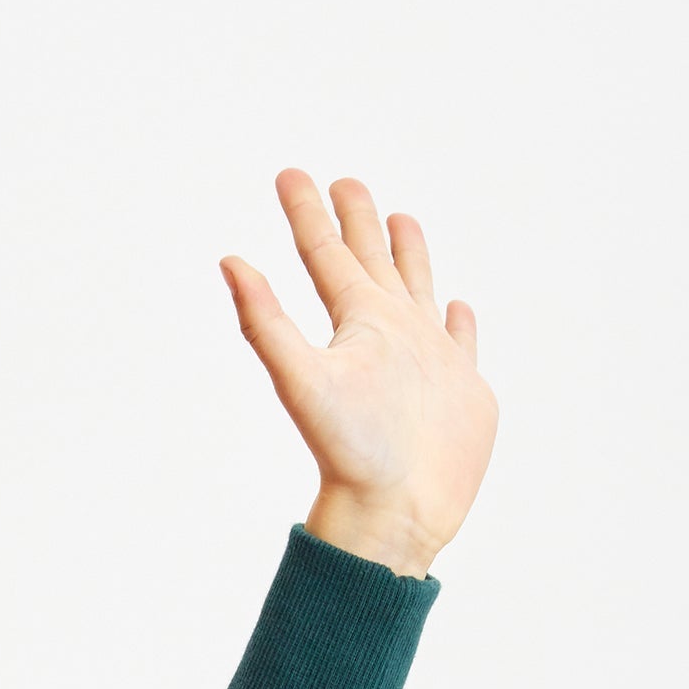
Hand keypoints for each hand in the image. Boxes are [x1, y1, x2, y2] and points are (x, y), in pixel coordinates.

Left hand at [220, 170, 495, 577]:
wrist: (398, 514)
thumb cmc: (350, 453)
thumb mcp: (303, 377)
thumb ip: (265, 321)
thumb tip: (227, 261)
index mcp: (356, 323)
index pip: (325, 254)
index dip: (308, 213)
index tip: (290, 174)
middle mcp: (390, 333)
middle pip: (370, 261)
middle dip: (358, 219)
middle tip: (347, 182)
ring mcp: (427, 359)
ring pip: (417, 288)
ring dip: (408, 255)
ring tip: (402, 219)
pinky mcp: (461, 388)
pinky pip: (461, 342)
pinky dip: (459, 322)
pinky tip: (456, 306)